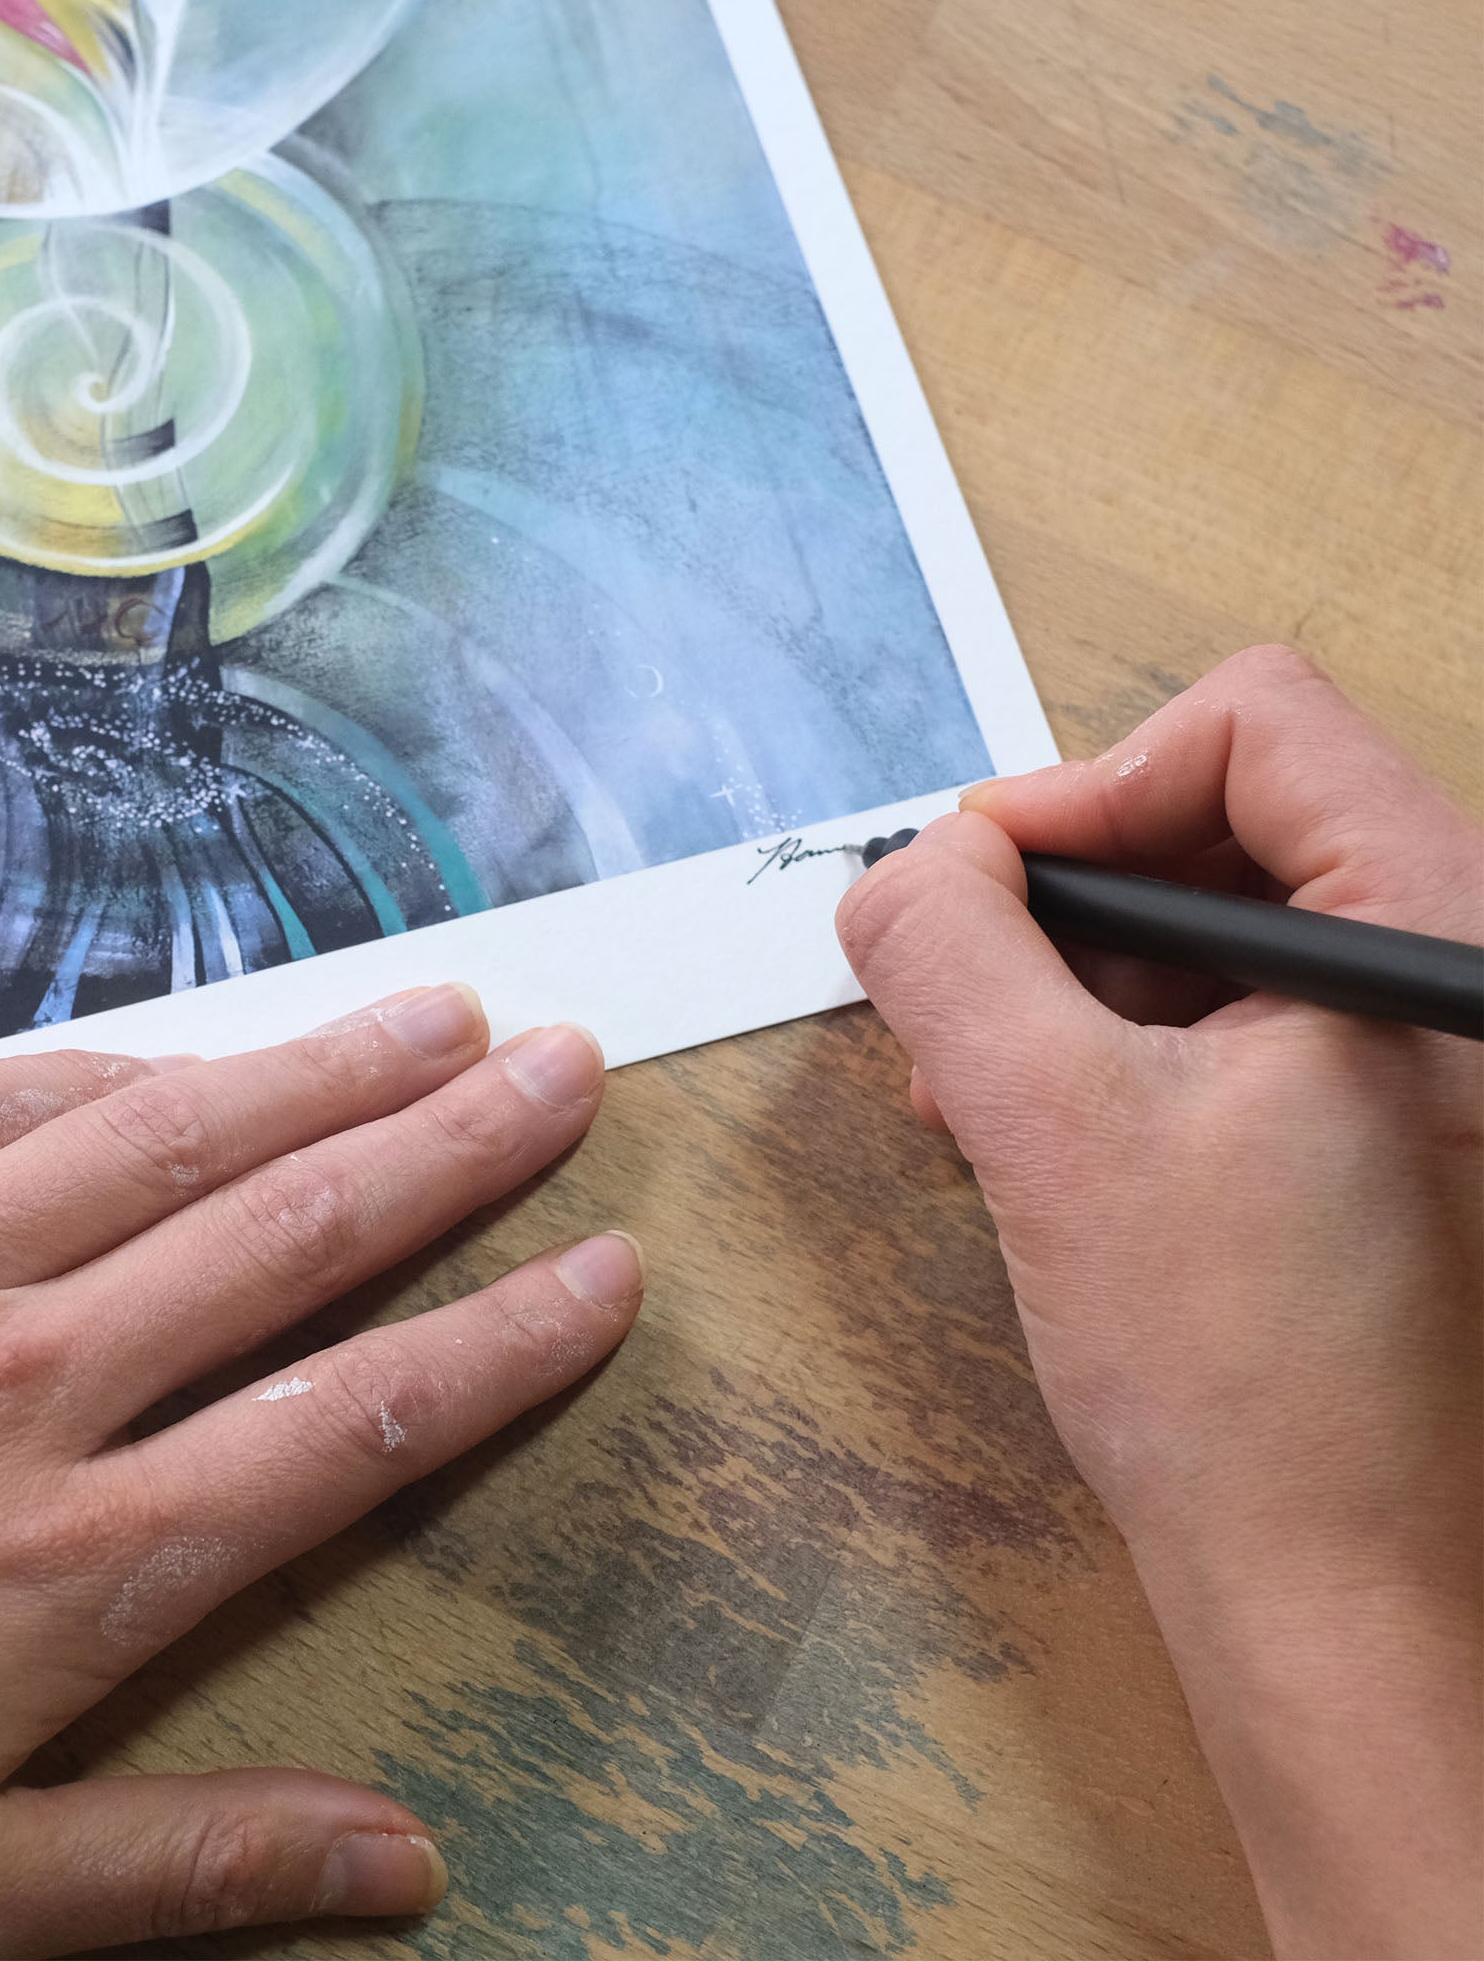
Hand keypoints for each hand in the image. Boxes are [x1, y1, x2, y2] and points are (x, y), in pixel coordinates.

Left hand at [0, 989, 641, 1954]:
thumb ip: (182, 1863)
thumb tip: (398, 1863)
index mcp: (68, 1574)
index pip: (355, 1423)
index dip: (505, 1344)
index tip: (608, 1273)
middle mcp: (10, 1397)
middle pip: (285, 1239)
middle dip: (446, 1149)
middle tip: (557, 1074)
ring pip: (157, 1143)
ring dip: (311, 1074)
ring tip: (431, 1018)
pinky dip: (98, 1071)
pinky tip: (183, 1053)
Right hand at [835, 646, 1481, 1959]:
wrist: (1335, 1602)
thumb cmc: (1235, 1382)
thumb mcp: (1049, 1127)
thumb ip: (949, 951)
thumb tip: (898, 867)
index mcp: (1436, 934)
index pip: (1254, 725)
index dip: (1086, 785)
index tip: (975, 889)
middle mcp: (1456, 975)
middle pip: (1229, 820)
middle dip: (1060, 905)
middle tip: (953, 1005)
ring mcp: (1425, 1060)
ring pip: (1219, 929)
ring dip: (1072, 988)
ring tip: (976, 1097)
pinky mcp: (1384, 1129)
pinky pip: (1236, 1022)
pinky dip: (1122, 1052)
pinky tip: (1041, 1140)